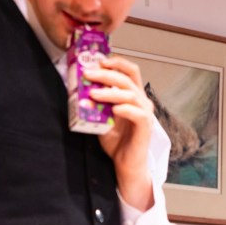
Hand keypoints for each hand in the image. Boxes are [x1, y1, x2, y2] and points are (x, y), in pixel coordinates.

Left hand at [83, 55, 155, 207]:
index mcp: (133, 95)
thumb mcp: (102, 117)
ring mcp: (145, 114)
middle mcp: (141, 101)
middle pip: (127, 79)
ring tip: (94, 94)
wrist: (126, 163)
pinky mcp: (146, 127)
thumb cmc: (117, 141)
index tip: (99, 61)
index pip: (130, 71)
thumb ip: (97, 103)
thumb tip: (80, 88)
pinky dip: (125, 109)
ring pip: (131, 94)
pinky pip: (138, 114)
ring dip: (110, 92)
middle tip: (88, 74)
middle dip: (106, 74)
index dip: (117, 62)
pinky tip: (113, 110)